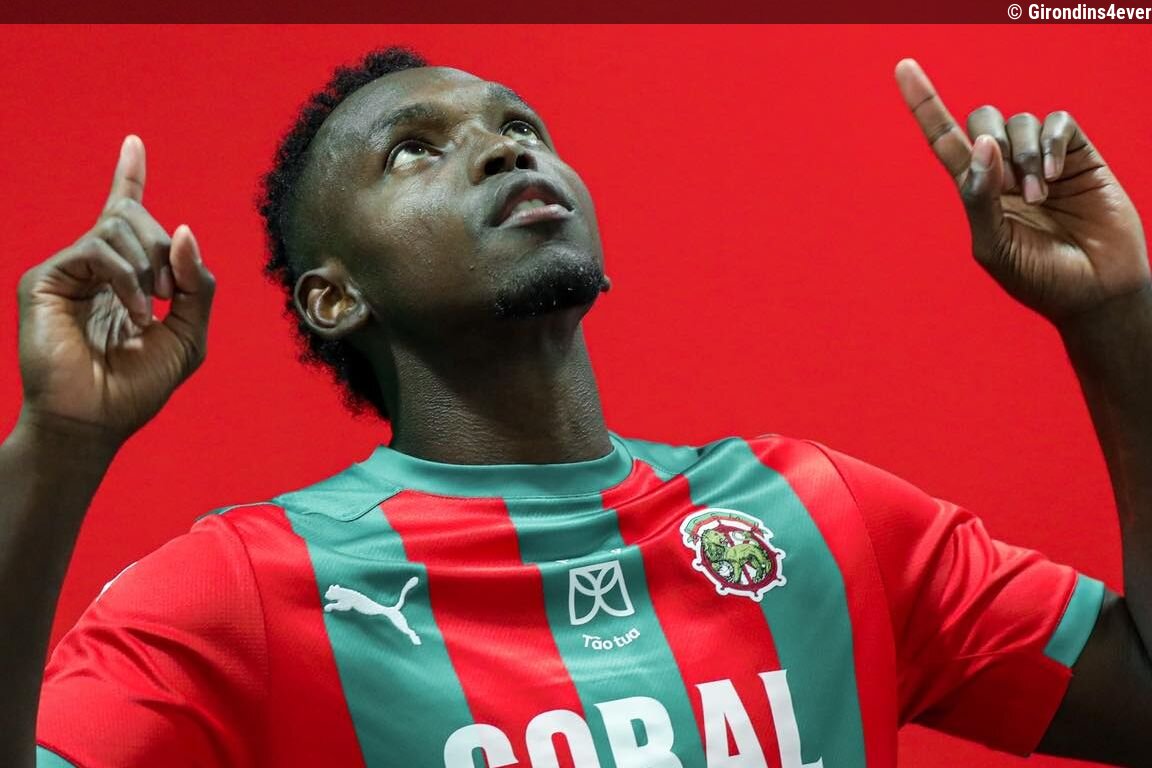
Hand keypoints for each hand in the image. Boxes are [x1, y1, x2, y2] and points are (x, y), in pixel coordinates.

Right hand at [16, 136, 215, 445]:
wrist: (96, 421)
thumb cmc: (139, 385)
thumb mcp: (190, 333)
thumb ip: (198, 284)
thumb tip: (185, 229)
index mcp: (124, 276)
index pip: (124, 214)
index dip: (130, 177)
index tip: (134, 143)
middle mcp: (93, 267)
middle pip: (132, 215)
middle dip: (165, 246)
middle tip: (171, 291)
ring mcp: (67, 270)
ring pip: (117, 225)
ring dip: (149, 266)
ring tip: (151, 311)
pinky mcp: (45, 279)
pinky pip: (97, 249)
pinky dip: (128, 279)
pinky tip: (137, 314)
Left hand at [895, 59, 1148, 324]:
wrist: (1095, 292)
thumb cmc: (1039, 278)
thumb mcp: (993, 246)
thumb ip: (978, 197)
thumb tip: (983, 146)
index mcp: (976, 190)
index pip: (943, 139)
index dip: (924, 103)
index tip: (903, 68)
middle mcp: (1004, 169)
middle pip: (981, 120)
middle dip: (990, 145)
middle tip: (1012, 190)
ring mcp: (1041, 159)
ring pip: (1018, 122)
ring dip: (1025, 157)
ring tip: (1040, 196)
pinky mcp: (1078, 154)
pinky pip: (1058, 121)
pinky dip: (1052, 143)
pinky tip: (1056, 176)